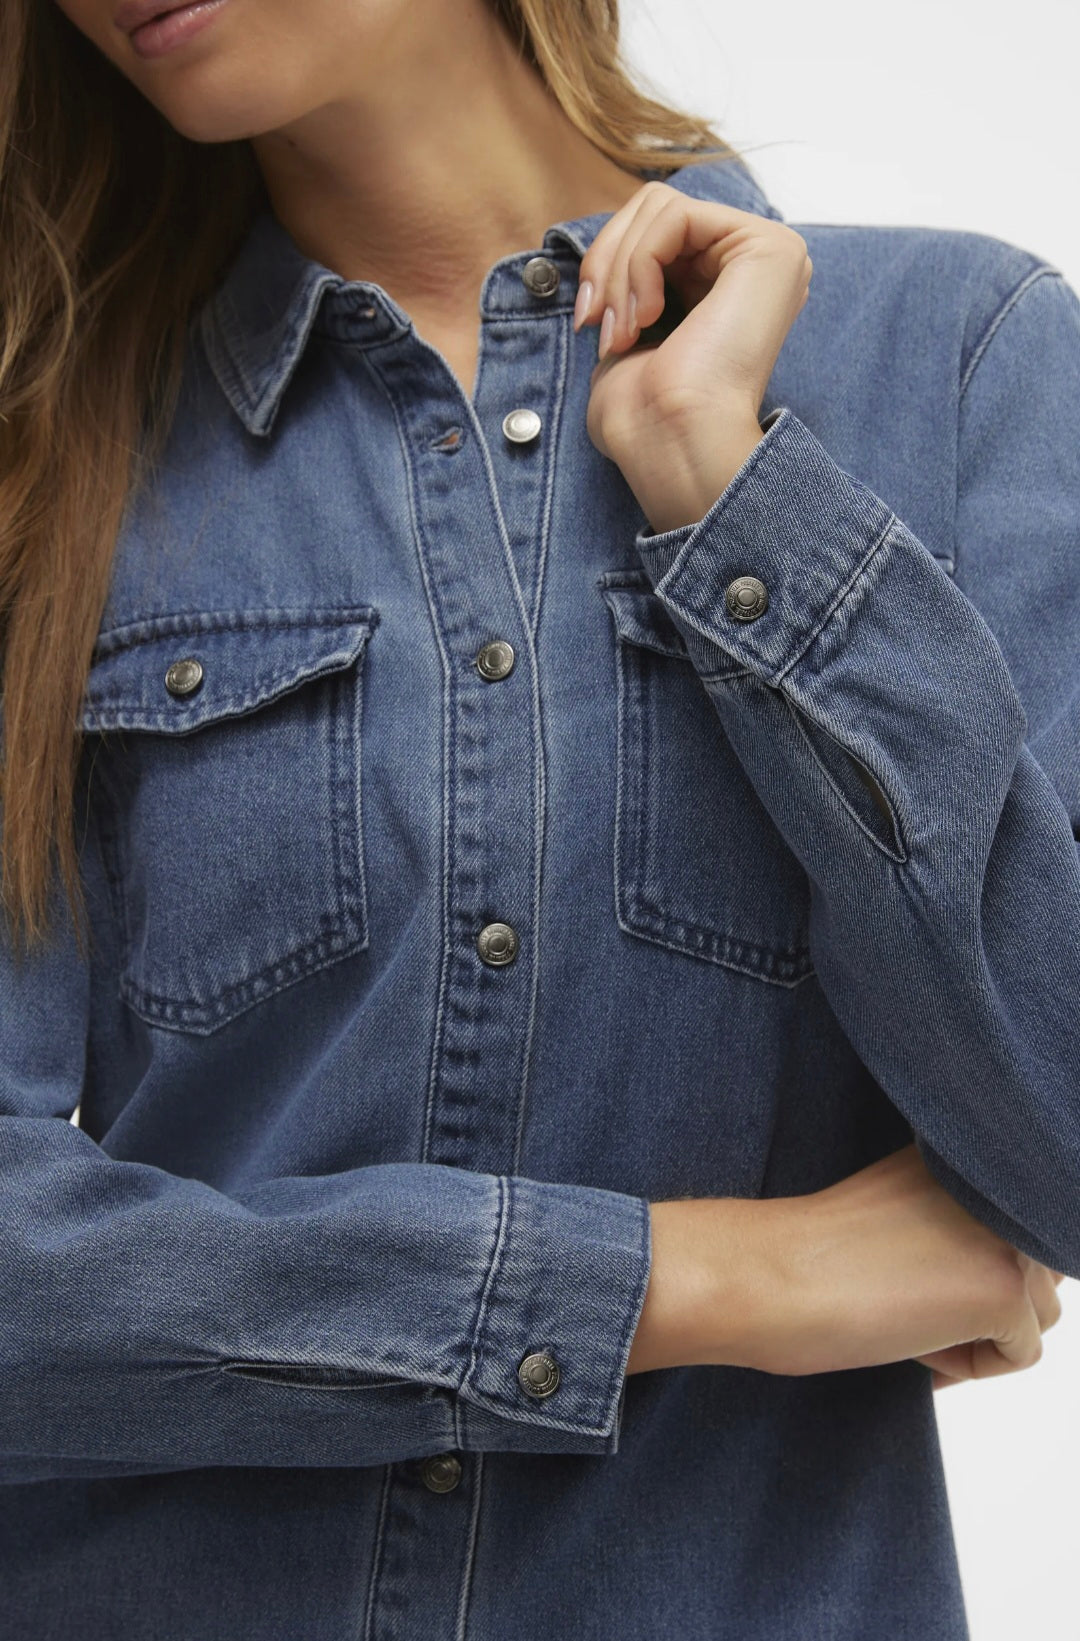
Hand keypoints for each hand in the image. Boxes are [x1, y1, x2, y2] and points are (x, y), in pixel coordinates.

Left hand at [574, 181, 812, 533]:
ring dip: (620, 270)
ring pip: (661, 206)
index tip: (588, 322)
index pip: (654, 224)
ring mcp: (770, 253)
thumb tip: (603, 240)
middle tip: (597, 322)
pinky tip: (646, 319)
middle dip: (608, 260)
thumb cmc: (645, 410)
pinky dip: (639, 264)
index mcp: (727, 282)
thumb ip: (629, 272)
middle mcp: (755, 265)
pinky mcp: (770, 248)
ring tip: (623, 331)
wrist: (669, 443)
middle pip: (655, 205)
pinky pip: (676, 216)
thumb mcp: (626, 322)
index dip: (606, 261)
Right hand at [627, 1143, 1064, 1387]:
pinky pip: (1019, 1356)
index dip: (965, 1264)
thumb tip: (1006, 1266)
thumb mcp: (901, 1210)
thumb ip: (959, 1215)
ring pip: (1037, 1314)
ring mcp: (1006, 1234)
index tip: (906, 1273)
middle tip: (901, 1299)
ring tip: (902, 1317)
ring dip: (976, 1333)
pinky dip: (967, 1366)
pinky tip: (909, 1340)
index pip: (1014, 1223)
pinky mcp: (1005, 1289)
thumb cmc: (807, 1255)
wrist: (764, 1275)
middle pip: (1037, 1268)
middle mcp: (996, 1182)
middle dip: (982, 1300)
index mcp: (963, 1152)